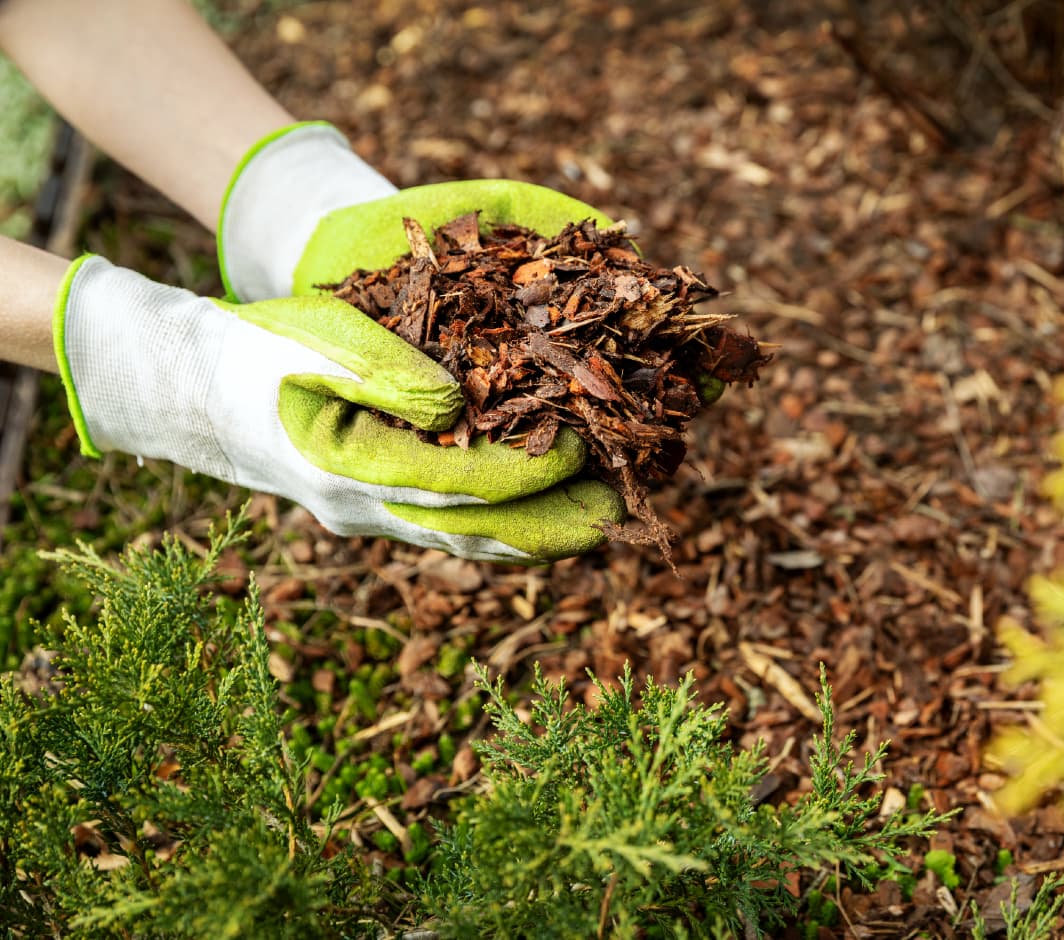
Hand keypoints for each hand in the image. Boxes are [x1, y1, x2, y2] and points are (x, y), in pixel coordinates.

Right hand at [210, 123, 626, 558]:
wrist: (200, 390)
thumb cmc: (261, 351)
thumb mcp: (319, 341)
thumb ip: (385, 372)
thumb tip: (457, 406)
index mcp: (349, 466)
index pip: (460, 483)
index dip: (527, 471)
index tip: (581, 446)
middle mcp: (363, 508)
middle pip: (474, 531)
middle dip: (549, 526)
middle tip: (617, 518)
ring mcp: (368, 518)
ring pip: (465, 539)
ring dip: (532, 535)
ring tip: (598, 524)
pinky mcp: (376, 510)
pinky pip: (449, 527)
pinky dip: (500, 527)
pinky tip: (543, 518)